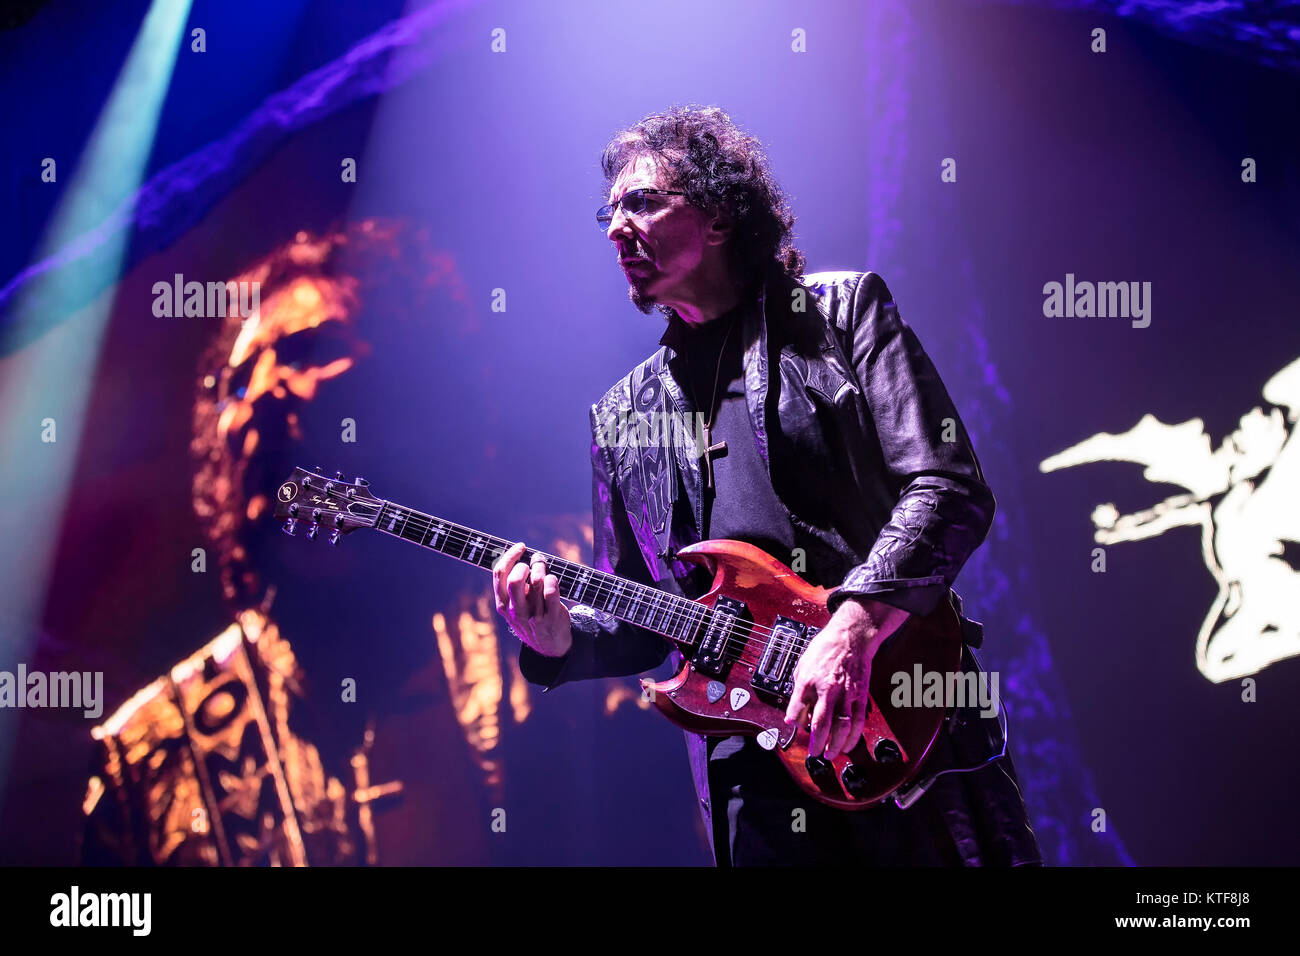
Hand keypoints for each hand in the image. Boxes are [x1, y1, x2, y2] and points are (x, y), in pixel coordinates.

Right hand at [492, 541, 571, 657]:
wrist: (549, 647)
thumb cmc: (531, 617)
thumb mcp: (515, 606)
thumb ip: (513, 586)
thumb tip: (520, 555)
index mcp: (503, 605)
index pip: (499, 574)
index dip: (510, 555)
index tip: (521, 547)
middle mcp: (516, 611)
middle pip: (515, 579)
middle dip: (526, 564)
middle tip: (535, 562)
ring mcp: (533, 615)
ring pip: (537, 582)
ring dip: (543, 569)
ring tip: (545, 569)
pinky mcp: (551, 617)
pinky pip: (551, 591)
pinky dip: (553, 580)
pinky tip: (553, 580)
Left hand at [783, 598, 908, 758]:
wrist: (851, 636)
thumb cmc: (826, 648)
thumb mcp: (802, 665)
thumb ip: (798, 690)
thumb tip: (794, 713)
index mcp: (808, 680)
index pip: (797, 709)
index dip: (794, 722)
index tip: (795, 727)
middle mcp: (827, 689)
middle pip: (821, 724)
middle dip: (816, 743)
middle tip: (814, 753)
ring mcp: (846, 694)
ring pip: (842, 727)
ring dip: (836, 745)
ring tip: (829, 754)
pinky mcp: (860, 696)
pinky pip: (858, 721)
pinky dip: (853, 737)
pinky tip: (848, 745)